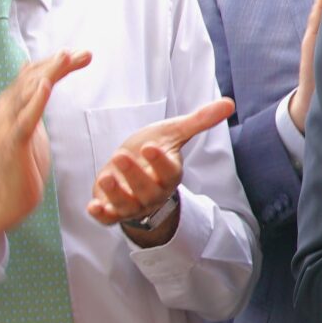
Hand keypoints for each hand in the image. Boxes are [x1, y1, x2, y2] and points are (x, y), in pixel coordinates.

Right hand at [0, 48, 90, 248]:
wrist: (6, 198)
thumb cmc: (21, 164)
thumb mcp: (31, 129)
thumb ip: (33, 106)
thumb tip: (41, 83)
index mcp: (10, 106)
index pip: (33, 76)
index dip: (56, 63)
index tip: (81, 55)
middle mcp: (5, 110)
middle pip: (32, 78)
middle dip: (60, 63)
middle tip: (86, 53)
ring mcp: (6, 126)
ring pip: (27, 91)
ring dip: (49, 72)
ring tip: (66, 57)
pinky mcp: (13, 143)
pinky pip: (25, 119)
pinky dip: (35, 101)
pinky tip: (45, 87)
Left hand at [86, 98, 234, 245]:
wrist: (132, 174)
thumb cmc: (152, 152)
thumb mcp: (172, 133)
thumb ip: (198, 121)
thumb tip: (229, 103)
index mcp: (169, 174)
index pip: (168, 172)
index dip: (159, 162)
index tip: (150, 147)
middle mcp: (153, 193)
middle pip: (148, 190)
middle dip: (135, 176)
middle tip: (121, 156)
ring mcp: (133, 204)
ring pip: (127, 205)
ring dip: (116, 193)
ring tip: (106, 177)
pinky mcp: (112, 210)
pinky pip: (108, 218)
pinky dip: (101, 215)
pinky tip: (92, 206)